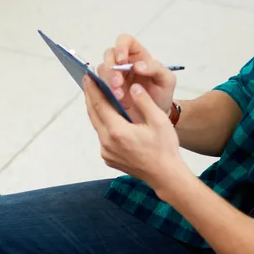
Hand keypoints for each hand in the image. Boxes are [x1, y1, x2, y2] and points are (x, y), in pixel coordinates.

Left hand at [84, 75, 189, 196]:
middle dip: (90, 96)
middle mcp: (107, 142)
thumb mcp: (158, 121)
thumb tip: (133, 86)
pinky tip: (107, 116)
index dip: (93, 89)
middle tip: (88, 81)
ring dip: (96, 110)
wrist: (165, 176)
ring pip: (97, 125)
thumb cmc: (164, 148)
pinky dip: (102, 123)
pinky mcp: (108, 158)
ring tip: (96, 94)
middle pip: (93, 114)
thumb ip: (144, 101)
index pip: (100, 105)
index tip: (88, 76)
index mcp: (117, 131)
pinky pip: (101, 136)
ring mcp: (106, 152)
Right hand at [98, 35, 175, 122]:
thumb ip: (155, 68)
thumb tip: (137, 65)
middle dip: (111, 68)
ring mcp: (113, 75)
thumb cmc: (162, 94)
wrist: (155, 116)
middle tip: (118, 84)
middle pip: (109, 55)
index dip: (121, 47)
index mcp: (138, 55)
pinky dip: (104, 92)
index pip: (125, 41)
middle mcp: (123, 63)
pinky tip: (115, 101)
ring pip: (101, 70)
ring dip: (108, 82)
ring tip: (119, 96)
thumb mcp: (167, 80)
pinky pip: (98, 85)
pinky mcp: (107, 89)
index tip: (122, 61)